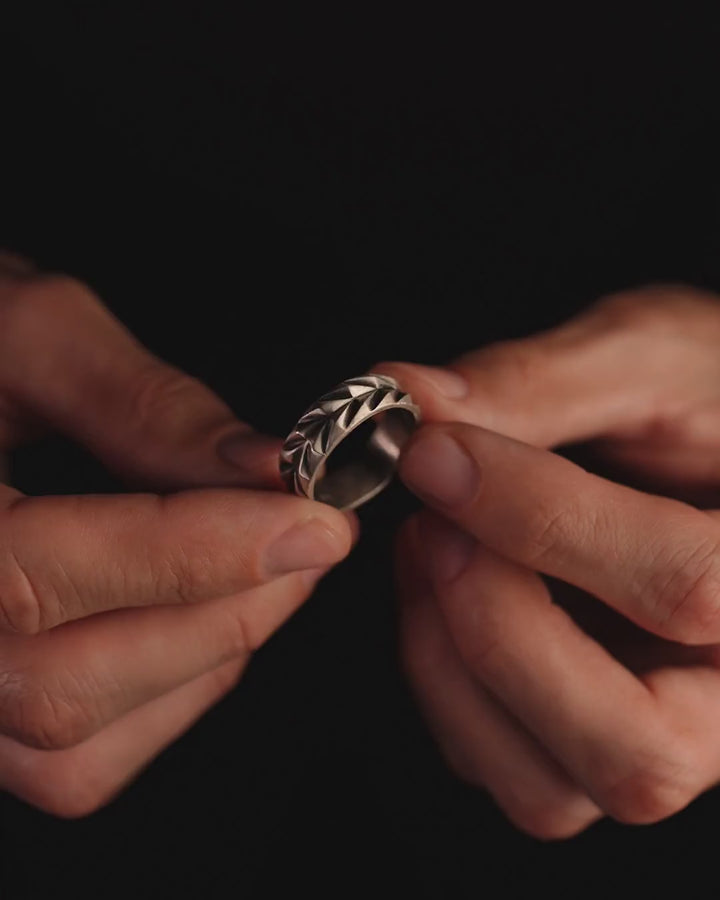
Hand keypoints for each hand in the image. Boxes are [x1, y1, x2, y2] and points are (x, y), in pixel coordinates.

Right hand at [0, 254, 354, 816]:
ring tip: (270, 571)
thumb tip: (265, 468)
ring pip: (74, 747)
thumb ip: (142, 405)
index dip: (191, 557)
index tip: (310, 523)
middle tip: (310, 541)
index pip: (38, 575)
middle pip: (66, 686)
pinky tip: (204, 618)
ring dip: (203, 659)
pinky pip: (73, 763)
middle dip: (220, 614)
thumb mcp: (26, 336)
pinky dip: (166, 698)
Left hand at [379, 284, 719, 838]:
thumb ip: (539, 383)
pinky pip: (490, 760)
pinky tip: (436, 581)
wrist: (704, 440)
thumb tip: (414, 399)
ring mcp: (654, 732)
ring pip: (548, 789)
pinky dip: (436, 675)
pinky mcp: (575, 735)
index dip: (542, 516)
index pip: (688, 587)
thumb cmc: (702, 395)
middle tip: (437, 522)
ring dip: (452, 662)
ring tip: (431, 542)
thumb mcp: (645, 358)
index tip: (439, 452)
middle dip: (500, 629)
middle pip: (633, 752)